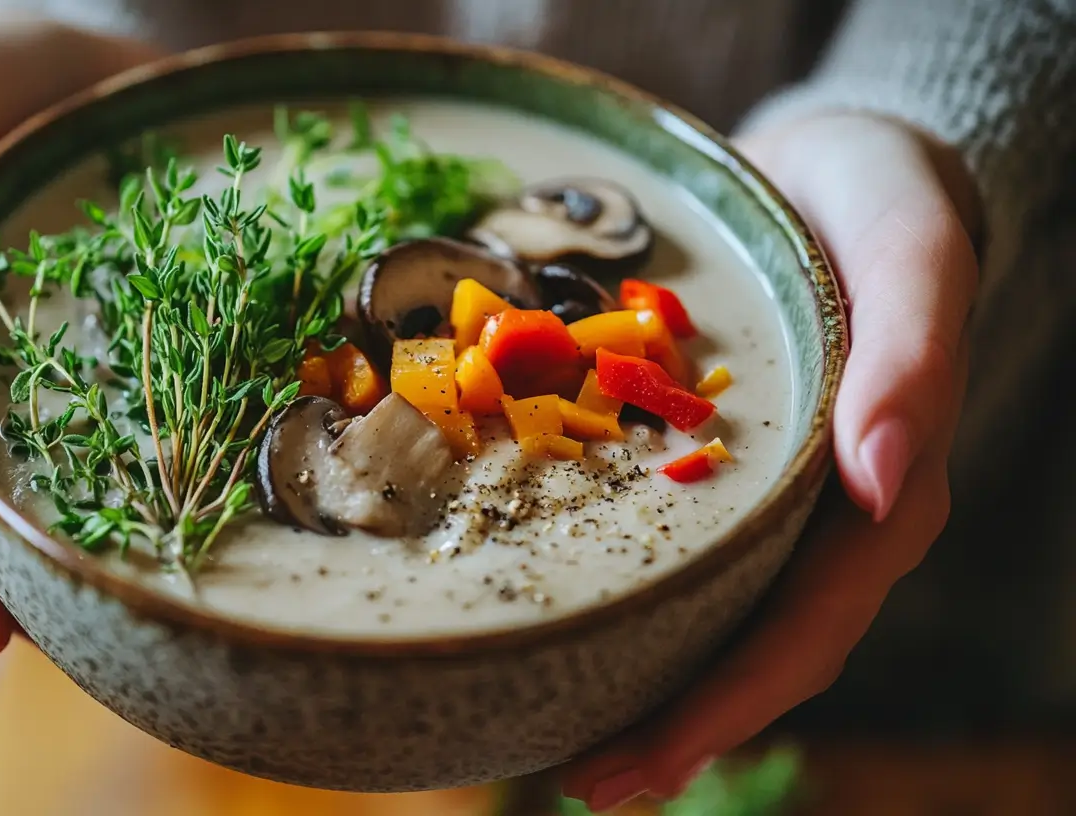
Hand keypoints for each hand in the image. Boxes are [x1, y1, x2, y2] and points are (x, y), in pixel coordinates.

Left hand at [563, 113, 980, 808]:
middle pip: (753, 650)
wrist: (838, 164)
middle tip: (583, 782)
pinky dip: (626, 600)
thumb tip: (885, 490)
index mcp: (881, 497)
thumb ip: (914, 361)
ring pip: (713, 615)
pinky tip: (561, 621)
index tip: (634, 765)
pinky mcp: (718, 465)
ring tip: (562, 748)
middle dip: (673, 726)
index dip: (724, 707)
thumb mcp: (916, 252)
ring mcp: (772, 499)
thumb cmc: (887, 201)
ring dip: (646, 686)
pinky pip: (677, 550)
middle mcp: (826, 517)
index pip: (804, 630)